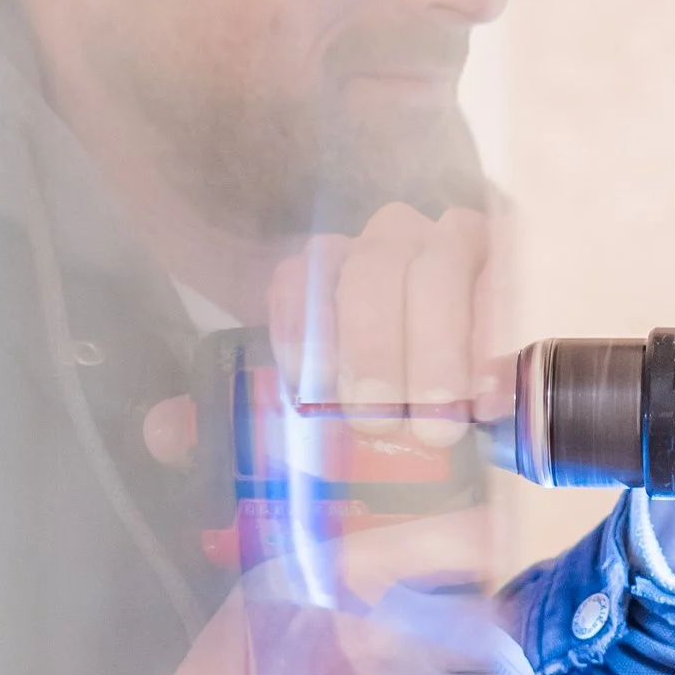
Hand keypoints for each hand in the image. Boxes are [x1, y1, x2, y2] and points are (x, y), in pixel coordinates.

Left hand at [142, 199, 500, 479]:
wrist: (485, 399)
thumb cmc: (396, 405)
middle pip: (370, 266)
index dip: (303, 334)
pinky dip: (492, 337)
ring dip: (434, 347)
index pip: (301, 276)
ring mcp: (455, 241)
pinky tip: (489, 393)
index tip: (315, 398)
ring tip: (438, 417)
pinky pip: (500, 281)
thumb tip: (163, 432)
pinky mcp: (511, 260)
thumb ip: (242, 416)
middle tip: (378, 419)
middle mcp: (388, 242)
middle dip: (372, 347)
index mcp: (331, 272)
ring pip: (436, 264)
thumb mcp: (322, 414)